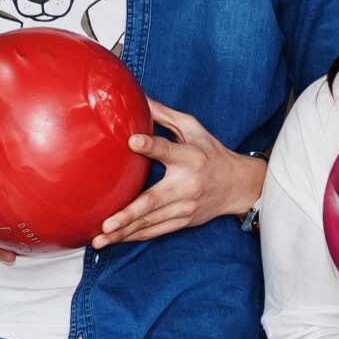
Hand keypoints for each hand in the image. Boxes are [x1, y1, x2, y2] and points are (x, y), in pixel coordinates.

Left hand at [93, 100, 267, 248]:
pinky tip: (115, 240)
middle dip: (129, 214)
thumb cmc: (211, 152)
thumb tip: (136, 97)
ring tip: (100, 240)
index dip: (150, 145)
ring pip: (151, 223)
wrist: (238, 185)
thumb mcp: (193, 128)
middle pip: (154, 201)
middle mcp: (188, 185)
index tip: (132, 141)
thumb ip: (164, 115)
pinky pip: (156, 232)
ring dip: (124, 233)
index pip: (168, 150)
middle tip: (106, 223)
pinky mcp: (183, 221)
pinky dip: (134, 237)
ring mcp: (186, 207)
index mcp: (190, 157)